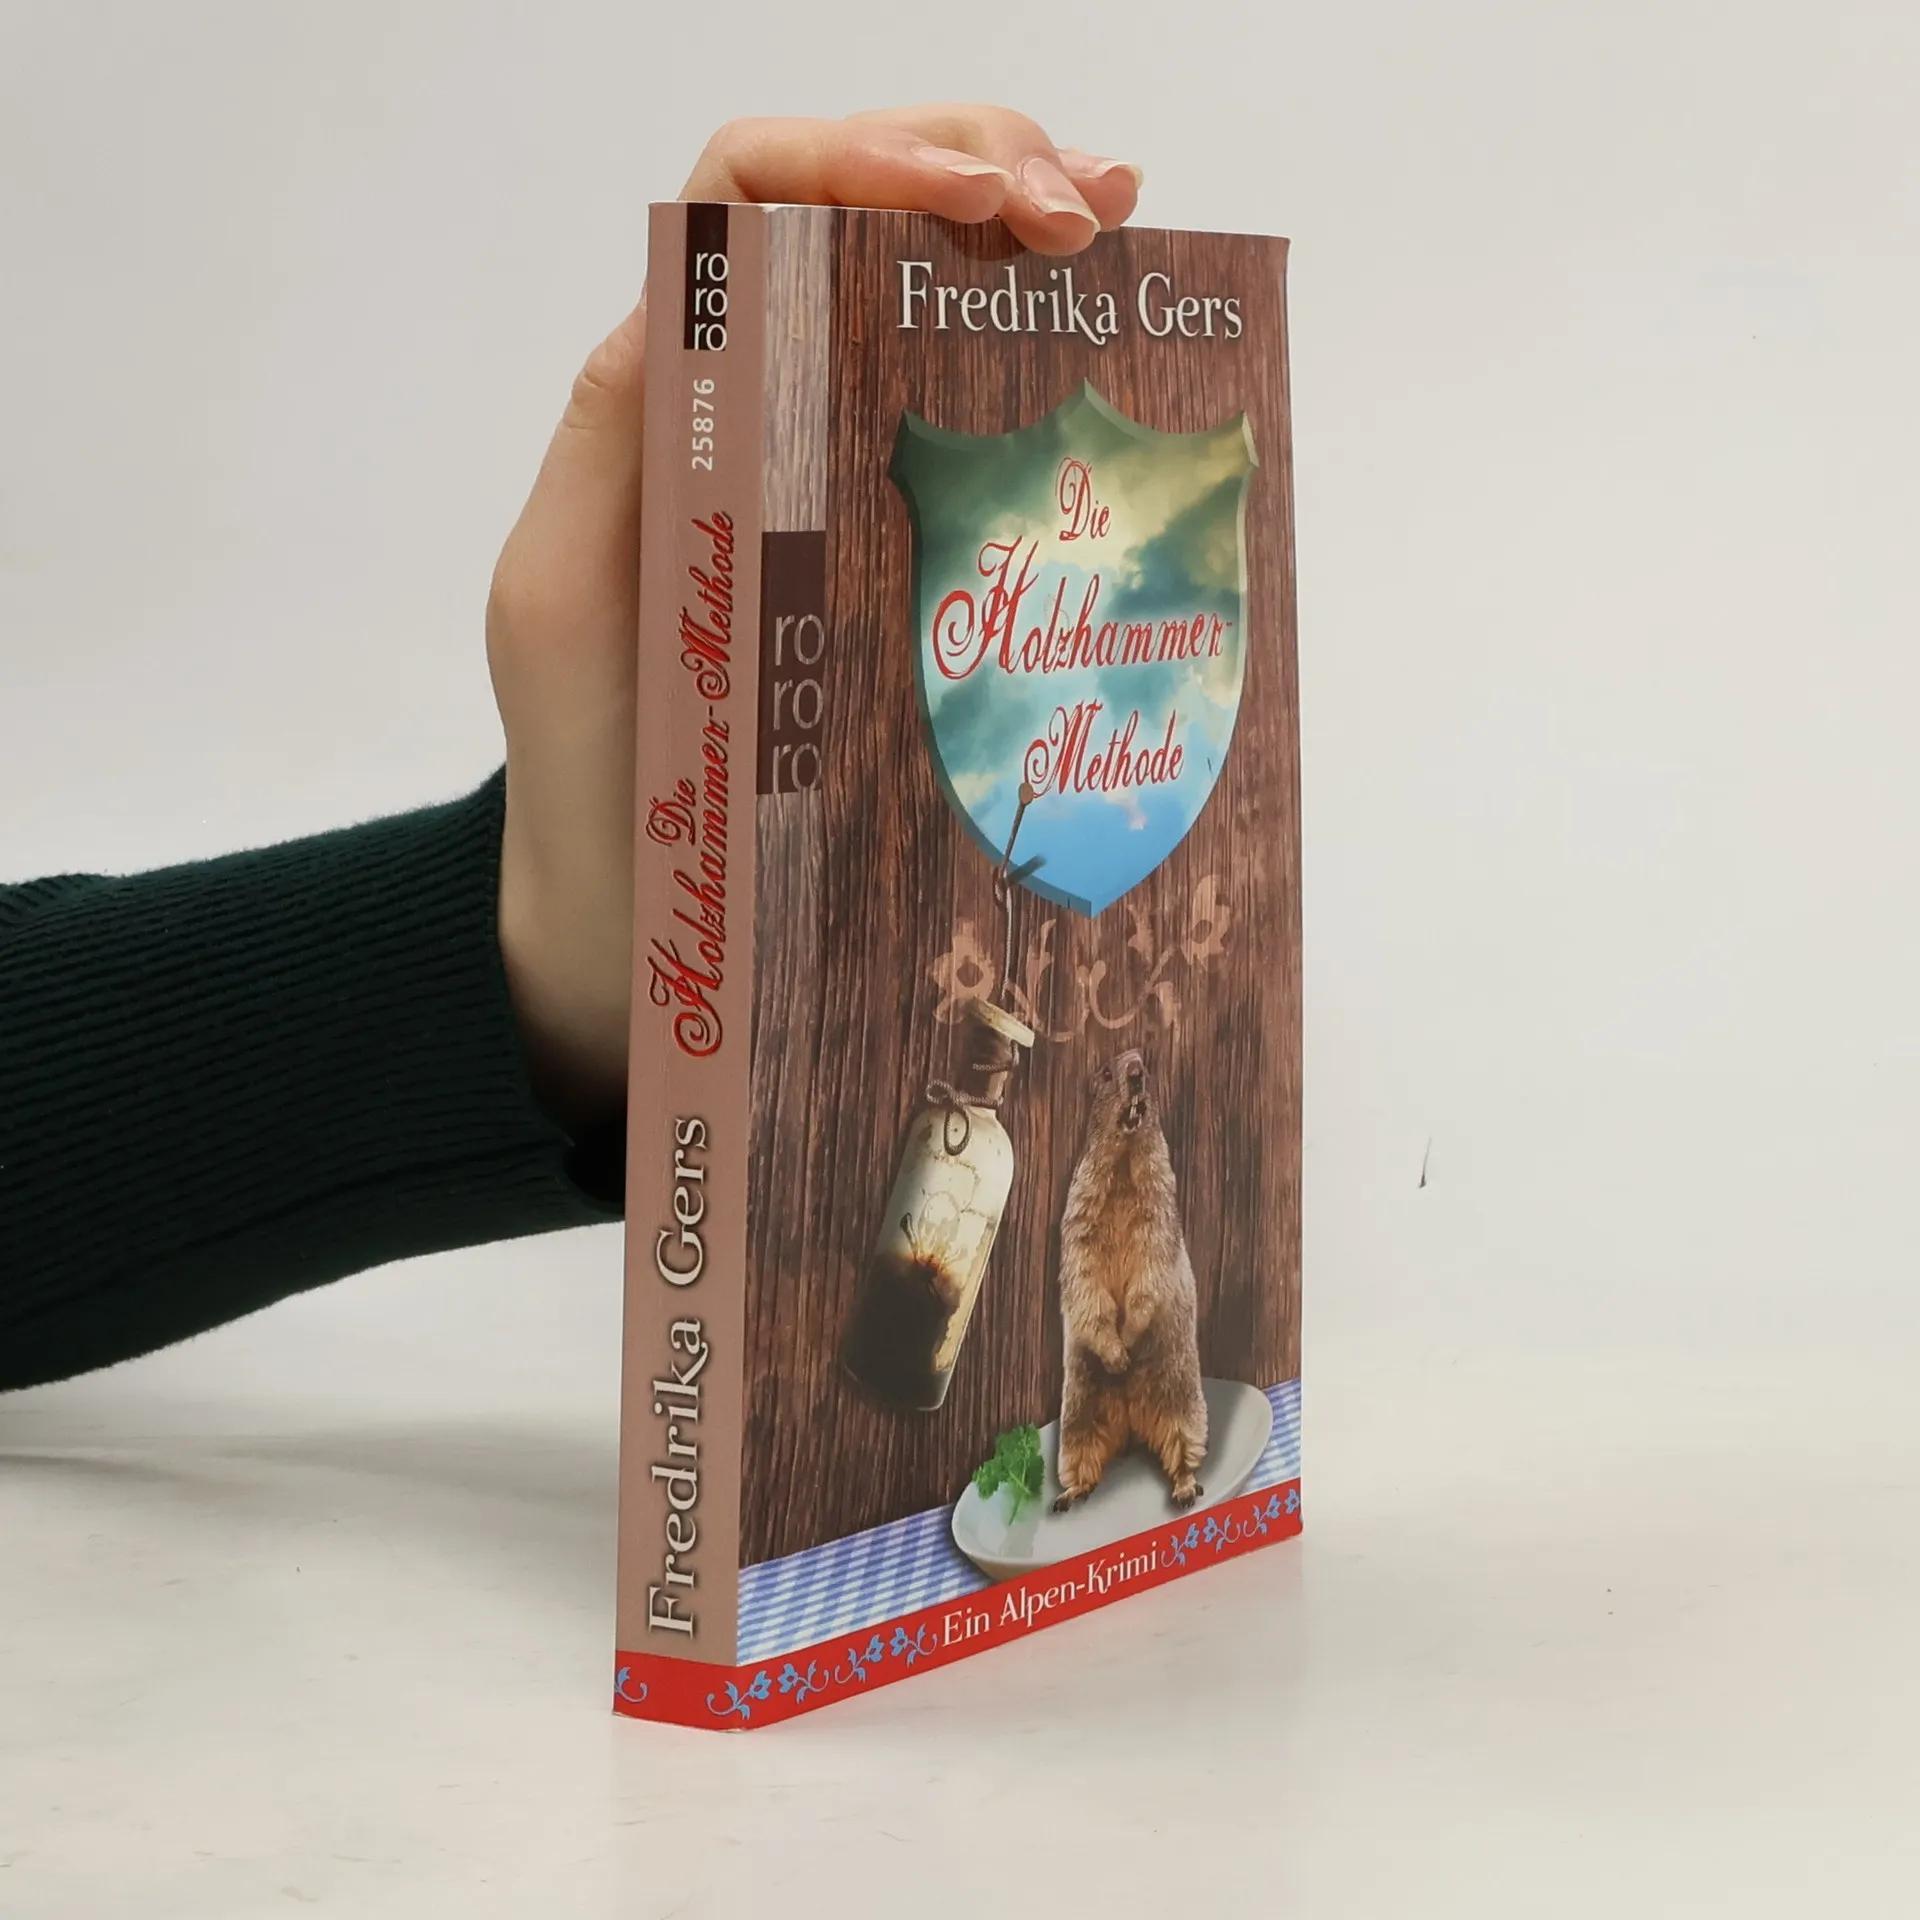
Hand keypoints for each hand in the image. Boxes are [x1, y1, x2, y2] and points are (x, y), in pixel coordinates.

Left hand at [486, 108, 1141, 1132]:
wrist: (640, 899)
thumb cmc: (589, 760)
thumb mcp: (561, 595)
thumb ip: (613, 447)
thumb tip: (698, 300)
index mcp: (670, 392)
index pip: (754, 196)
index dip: (863, 154)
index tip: (975, 202)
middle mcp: (755, 400)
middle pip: (862, 205)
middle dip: (982, 162)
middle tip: (1091, 213)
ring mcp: (834, 465)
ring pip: (927, 285)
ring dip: (1027, 224)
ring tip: (1120, 230)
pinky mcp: (895, 541)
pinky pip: (968, 412)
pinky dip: (1043, 349)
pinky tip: (1117, 334)